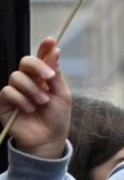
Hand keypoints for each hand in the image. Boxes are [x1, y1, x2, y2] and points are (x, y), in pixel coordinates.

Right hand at [0, 37, 70, 158]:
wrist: (48, 138)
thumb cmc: (57, 116)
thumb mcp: (62, 94)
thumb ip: (56, 74)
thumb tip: (55, 51)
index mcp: (44, 76)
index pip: (42, 58)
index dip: (44, 47)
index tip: (51, 40)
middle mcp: (29, 80)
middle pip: (26, 61)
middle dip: (38, 66)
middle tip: (49, 78)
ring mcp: (16, 90)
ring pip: (17, 76)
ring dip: (32, 89)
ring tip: (42, 103)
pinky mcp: (5, 102)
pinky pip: (7, 91)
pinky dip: (21, 100)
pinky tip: (29, 109)